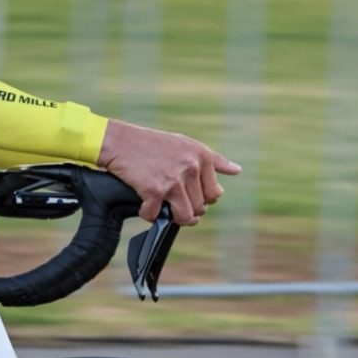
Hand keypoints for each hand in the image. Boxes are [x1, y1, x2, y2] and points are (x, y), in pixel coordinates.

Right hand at [96, 119, 239, 223]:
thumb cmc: (152, 144)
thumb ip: (213, 160)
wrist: (120, 141)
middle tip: (171, 201)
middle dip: (186, 209)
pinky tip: (144, 204)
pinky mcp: (154, 190)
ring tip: (162, 207)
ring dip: (172, 216)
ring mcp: (173, 180)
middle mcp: (191, 167)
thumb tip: (237, 170)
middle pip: (200, 208)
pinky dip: (148, 214)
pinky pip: (155, 215)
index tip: (187, 195)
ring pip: (185, 216)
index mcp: (202, 157)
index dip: (201, 199)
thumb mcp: (186, 145)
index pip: (214, 194)